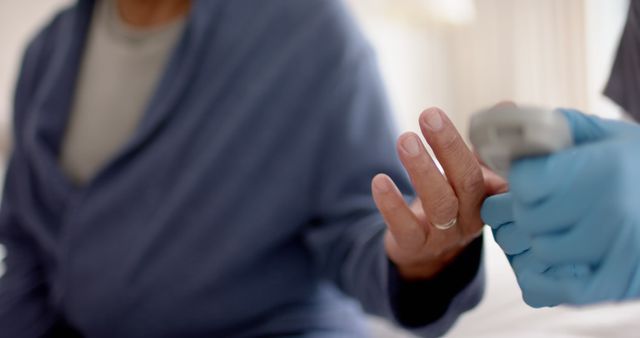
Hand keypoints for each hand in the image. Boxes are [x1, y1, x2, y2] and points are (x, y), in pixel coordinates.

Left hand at [372, 107, 506, 279]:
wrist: (427, 252)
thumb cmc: (453, 201)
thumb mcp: (471, 173)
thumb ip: (486, 143)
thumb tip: (507, 105)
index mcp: (492, 197)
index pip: (503, 173)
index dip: (499, 150)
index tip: (490, 121)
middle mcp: (473, 217)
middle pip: (468, 182)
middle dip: (449, 146)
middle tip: (430, 115)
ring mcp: (445, 235)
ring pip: (440, 204)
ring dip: (422, 169)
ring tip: (405, 139)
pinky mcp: (416, 246)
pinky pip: (406, 227)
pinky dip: (392, 204)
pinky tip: (380, 180)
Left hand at [483, 108, 639, 306]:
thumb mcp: (612, 136)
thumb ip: (561, 127)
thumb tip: (509, 120)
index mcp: (604, 169)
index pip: (525, 181)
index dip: (522, 179)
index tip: (532, 178)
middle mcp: (609, 211)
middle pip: (526, 217)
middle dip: (525, 208)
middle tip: (540, 203)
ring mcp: (614, 252)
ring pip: (536, 252)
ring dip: (534, 241)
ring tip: (551, 227)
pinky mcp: (615, 284)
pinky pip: (552, 290)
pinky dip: (538, 280)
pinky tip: (539, 265)